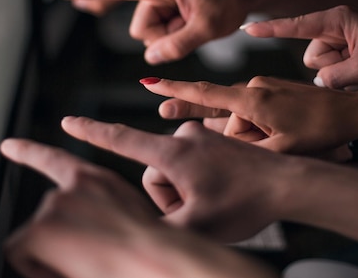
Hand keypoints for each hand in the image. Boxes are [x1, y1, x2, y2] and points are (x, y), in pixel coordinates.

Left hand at [1, 139, 163, 277]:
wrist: (157, 261)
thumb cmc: (151, 252)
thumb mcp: (129, 221)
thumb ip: (101, 214)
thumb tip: (83, 232)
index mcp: (98, 182)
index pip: (55, 161)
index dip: (29, 152)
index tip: (8, 146)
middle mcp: (73, 187)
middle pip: (47, 220)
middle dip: (58, 243)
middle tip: (90, 262)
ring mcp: (55, 205)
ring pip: (36, 241)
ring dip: (52, 258)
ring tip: (90, 267)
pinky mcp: (40, 228)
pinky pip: (19, 255)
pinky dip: (37, 268)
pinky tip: (69, 270)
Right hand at [61, 116, 294, 241]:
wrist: (289, 183)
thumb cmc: (245, 203)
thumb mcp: (197, 227)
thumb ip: (159, 233)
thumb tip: (138, 236)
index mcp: (173, 152)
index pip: (120, 139)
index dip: (91, 133)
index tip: (68, 121)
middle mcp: (183, 137)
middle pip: (153, 173)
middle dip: (169, 197)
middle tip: (201, 209)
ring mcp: (200, 136)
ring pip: (173, 170)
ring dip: (186, 190)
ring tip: (217, 199)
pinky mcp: (214, 139)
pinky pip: (192, 161)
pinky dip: (199, 179)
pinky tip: (222, 188)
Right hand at [68, 0, 253, 64]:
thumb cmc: (229, 1)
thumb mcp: (209, 26)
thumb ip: (179, 44)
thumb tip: (151, 58)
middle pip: (141, 28)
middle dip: (162, 38)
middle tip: (190, 29)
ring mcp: (159, 0)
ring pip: (148, 34)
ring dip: (169, 37)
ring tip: (193, 24)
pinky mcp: (163, 9)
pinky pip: (157, 33)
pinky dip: (173, 36)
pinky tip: (189, 25)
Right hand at [141, 77, 357, 159]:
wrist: (355, 112)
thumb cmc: (321, 132)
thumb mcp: (280, 150)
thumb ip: (245, 147)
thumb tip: (220, 139)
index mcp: (252, 100)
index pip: (204, 93)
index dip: (174, 89)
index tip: (148, 82)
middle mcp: (255, 88)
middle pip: (225, 115)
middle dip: (229, 130)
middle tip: (175, 113)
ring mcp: (266, 88)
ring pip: (242, 117)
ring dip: (252, 133)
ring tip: (284, 138)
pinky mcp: (275, 91)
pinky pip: (255, 111)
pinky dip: (259, 126)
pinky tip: (274, 132)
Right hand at [243, 5, 357, 89]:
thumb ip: (336, 78)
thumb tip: (318, 84)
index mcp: (335, 21)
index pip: (295, 26)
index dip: (270, 30)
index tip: (248, 30)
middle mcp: (331, 28)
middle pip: (312, 58)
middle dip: (332, 69)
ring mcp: (336, 41)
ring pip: (321, 68)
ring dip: (342, 75)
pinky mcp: (342, 51)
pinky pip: (331, 72)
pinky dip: (348, 78)